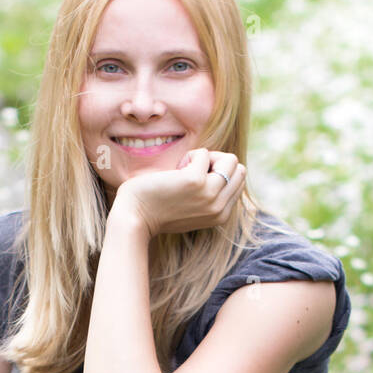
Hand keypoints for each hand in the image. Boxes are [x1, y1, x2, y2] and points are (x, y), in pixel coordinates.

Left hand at [108, 147, 245, 241]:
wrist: (134, 218)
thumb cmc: (157, 209)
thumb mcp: (192, 208)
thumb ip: (209, 195)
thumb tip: (222, 164)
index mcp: (221, 215)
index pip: (237, 182)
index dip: (218, 173)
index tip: (196, 181)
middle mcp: (219, 208)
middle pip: (238, 169)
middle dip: (218, 163)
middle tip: (193, 172)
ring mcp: (209, 195)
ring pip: (230, 160)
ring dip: (207, 158)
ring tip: (186, 170)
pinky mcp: (195, 181)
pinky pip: (204, 153)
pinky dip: (190, 155)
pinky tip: (174, 171)